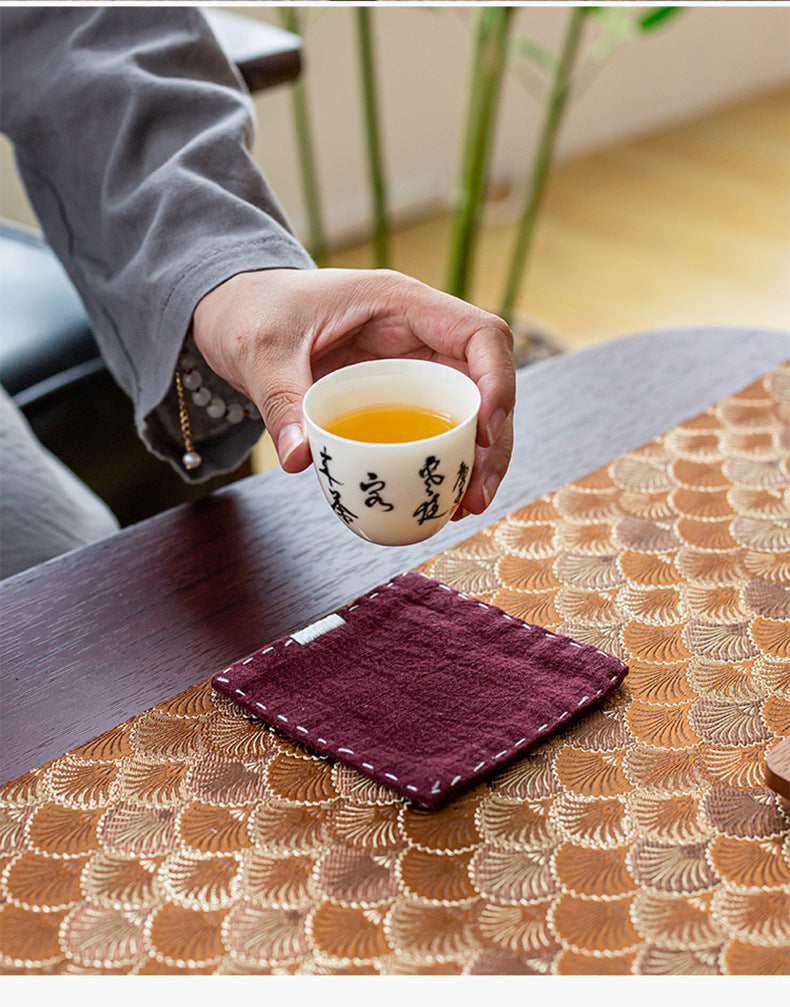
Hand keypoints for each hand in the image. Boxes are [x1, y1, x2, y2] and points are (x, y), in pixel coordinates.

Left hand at [192, 267, 514, 515]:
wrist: (236, 313)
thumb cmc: (253, 312)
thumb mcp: (260, 351)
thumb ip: (280, 400)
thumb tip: (299, 461)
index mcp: (400, 303)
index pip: (479, 334)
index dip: (498, 380)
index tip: (485, 433)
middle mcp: (419, 334)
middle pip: (485, 383)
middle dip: (493, 441)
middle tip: (476, 495)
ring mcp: (412, 367)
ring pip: (469, 412)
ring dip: (477, 461)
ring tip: (465, 509)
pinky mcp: (397, 396)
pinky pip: (436, 428)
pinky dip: (445, 464)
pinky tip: (439, 503)